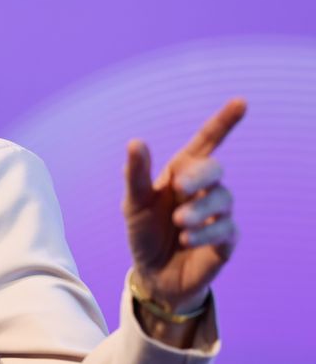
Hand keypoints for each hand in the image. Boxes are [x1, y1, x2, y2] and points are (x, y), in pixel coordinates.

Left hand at [122, 98, 245, 313]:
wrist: (153, 273)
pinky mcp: (226, 240)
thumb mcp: (134, 202)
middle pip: (215, 169)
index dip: (224, 122)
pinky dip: (205, 233)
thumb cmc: (144, 231)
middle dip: (199, 176)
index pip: (206, 141)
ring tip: (179, 224)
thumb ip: (136, 174)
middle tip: (178, 188)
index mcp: (181, 172)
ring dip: (199, 210)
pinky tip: (186, 240)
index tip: (241, 102)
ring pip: (223, 199)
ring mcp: (217, 213)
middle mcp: (203, 189)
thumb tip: (135, 141)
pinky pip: (227, 229)